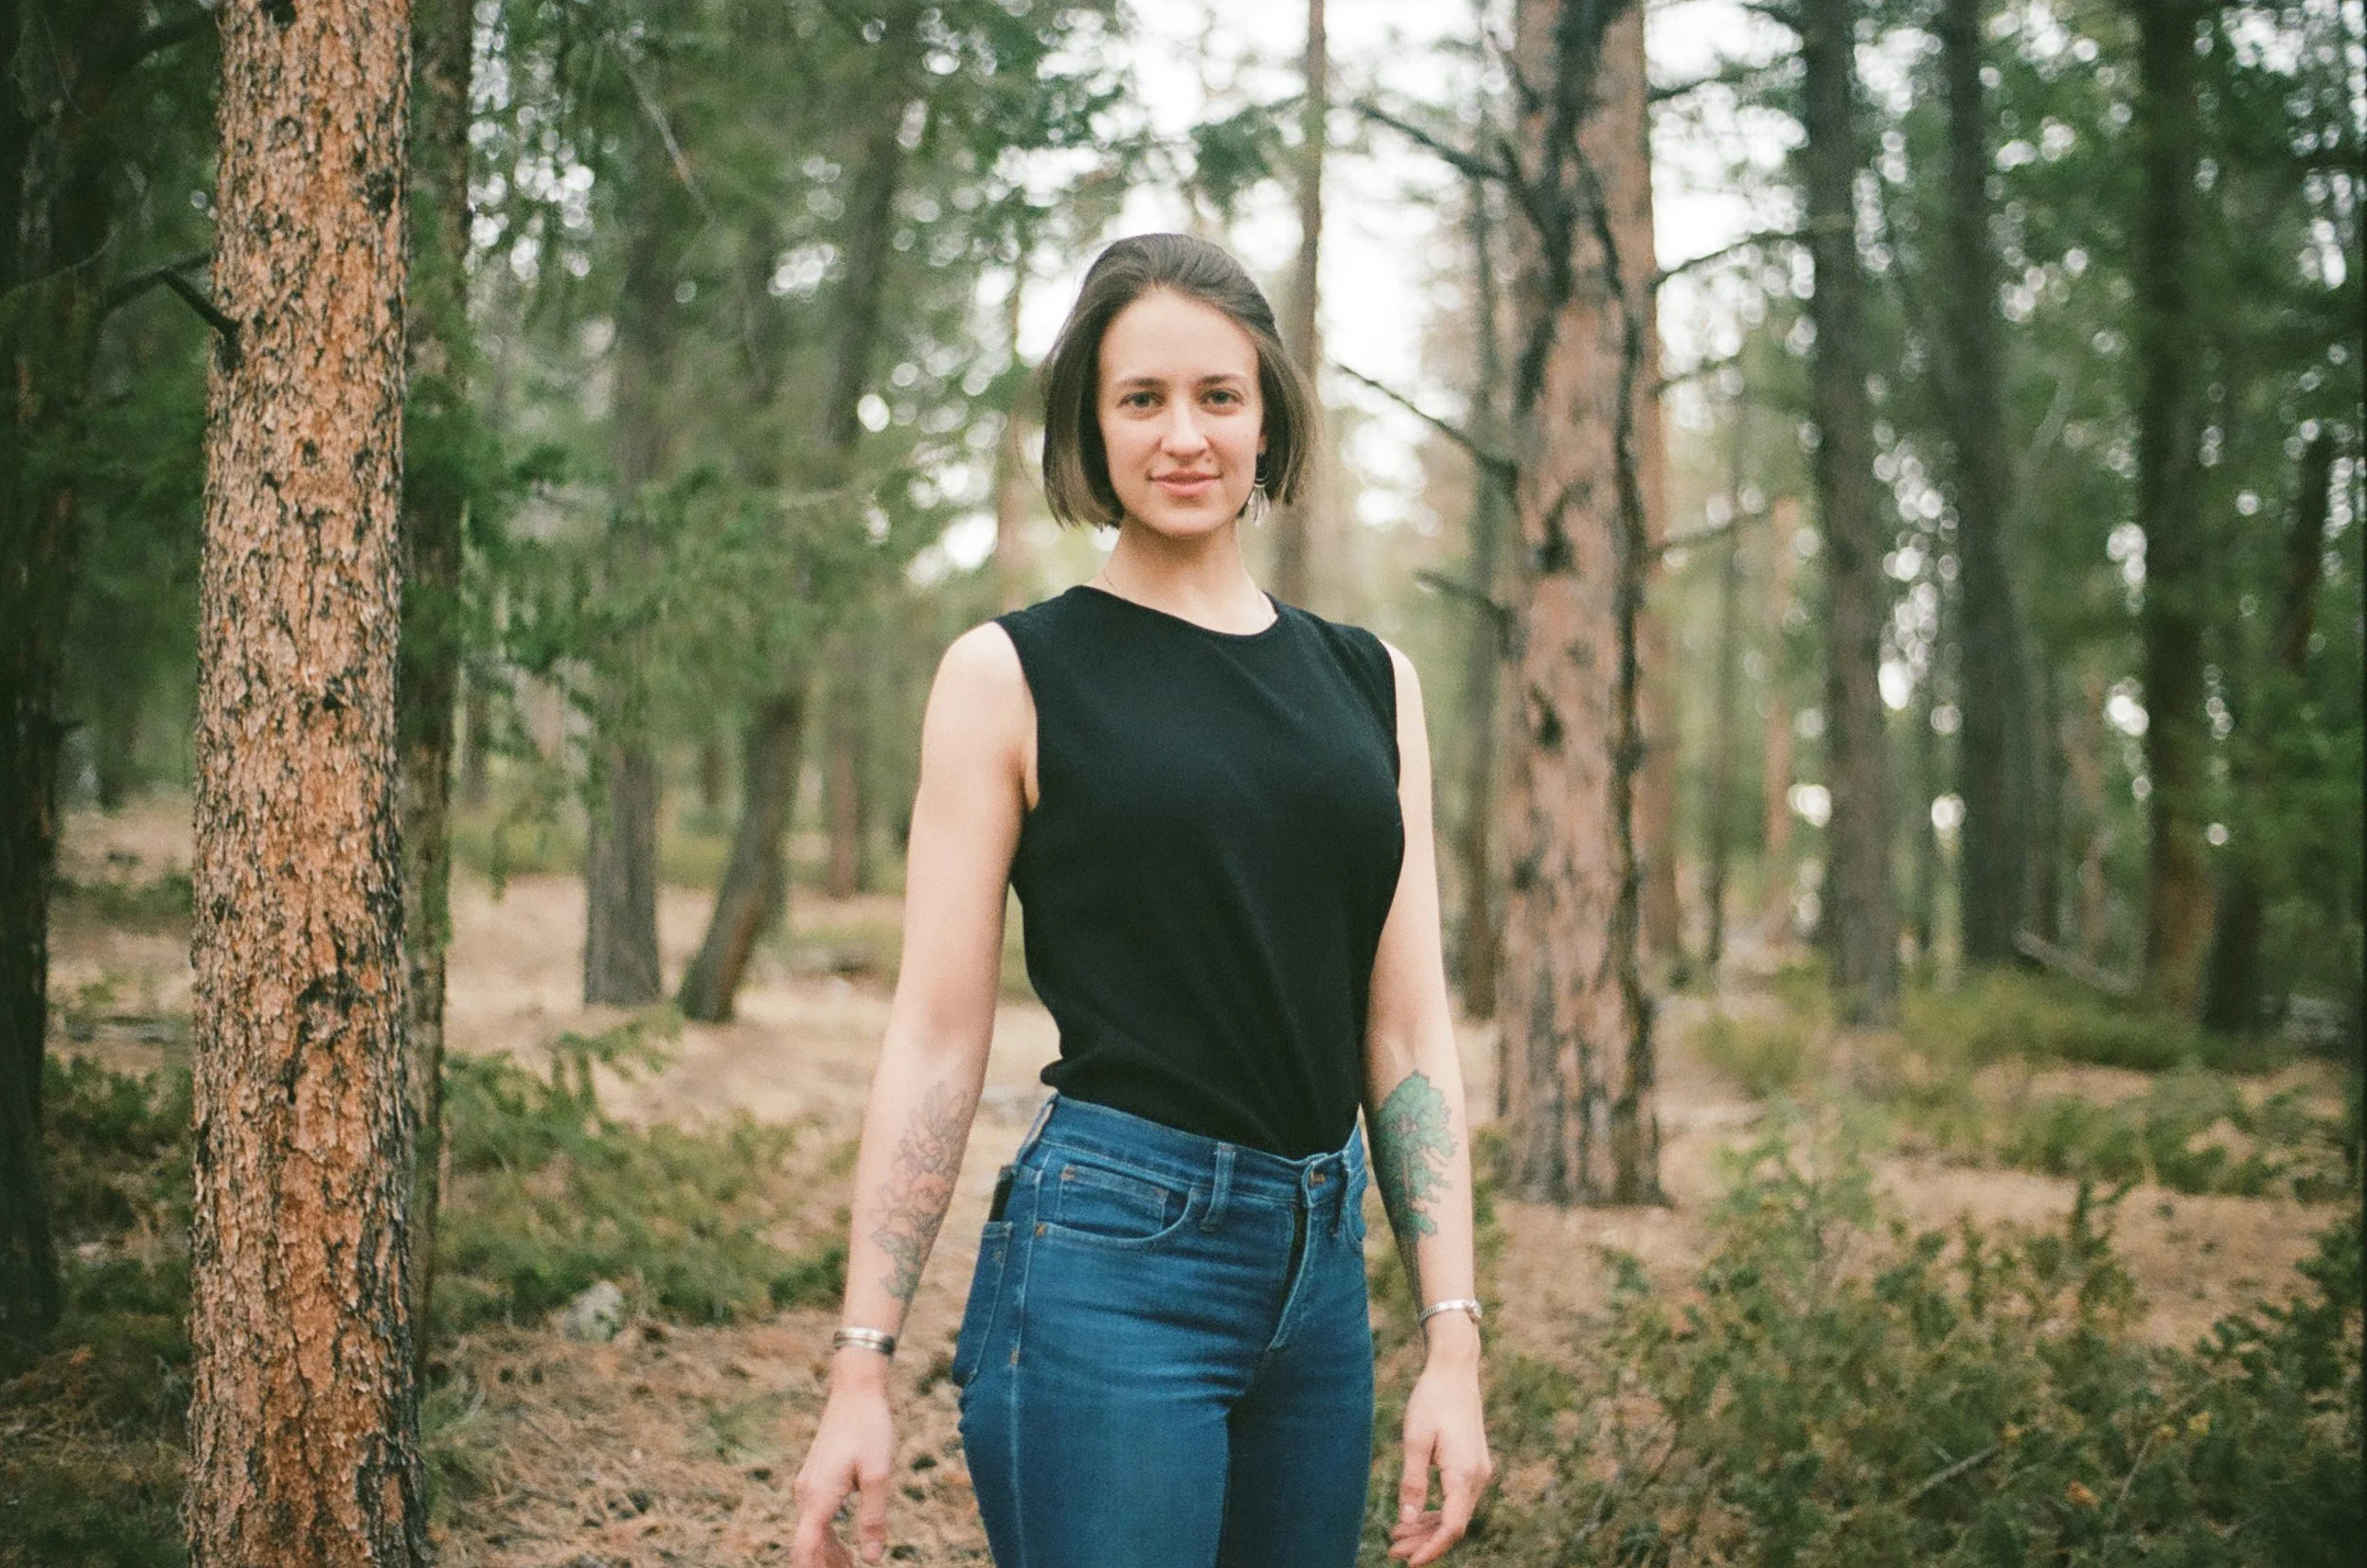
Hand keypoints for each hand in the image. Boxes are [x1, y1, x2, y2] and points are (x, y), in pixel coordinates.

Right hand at [791, 1356, 896, 1566]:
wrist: (856, 1391)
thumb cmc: (870, 1428)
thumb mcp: (879, 1474)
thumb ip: (873, 1518)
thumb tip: (871, 1559)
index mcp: (818, 1497)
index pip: (804, 1550)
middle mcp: (806, 1494)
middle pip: (808, 1546)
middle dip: (825, 1567)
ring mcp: (809, 1486)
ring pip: (812, 1533)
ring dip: (828, 1556)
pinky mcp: (816, 1479)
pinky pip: (816, 1519)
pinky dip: (829, 1538)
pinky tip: (847, 1548)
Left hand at [1387, 1353, 1491, 1563]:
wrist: (1455, 1370)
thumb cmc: (1432, 1400)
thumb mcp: (1415, 1440)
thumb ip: (1412, 1482)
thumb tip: (1406, 1520)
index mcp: (1464, 1474)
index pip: (1452, 1528)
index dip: (1430, 1549)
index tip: (1408, 1562)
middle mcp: (1477, 1477)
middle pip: (1453, 1525)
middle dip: (1424, 1542)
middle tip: (1392, 1549)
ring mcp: (1478, 1471)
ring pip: (1455, 1513)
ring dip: (1428, 1527)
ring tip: (1397, 1535)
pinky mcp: (1472, 1465)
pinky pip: (1456, 1498)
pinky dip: (1436, 1510)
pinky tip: (1415, 1515)